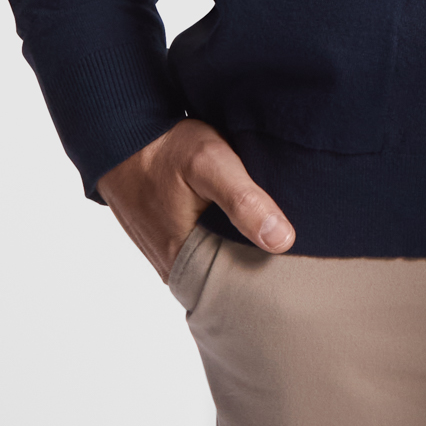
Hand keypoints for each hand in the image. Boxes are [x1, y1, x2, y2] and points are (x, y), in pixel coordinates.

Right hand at [97, 119, 294, 281]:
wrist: (122, 137)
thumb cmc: (166, 149)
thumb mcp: (210, 164)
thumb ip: (244, 201)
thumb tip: (282, 241)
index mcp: (184, 262)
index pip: (242, 288)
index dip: (273, 274)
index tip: (304, 258)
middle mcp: (176, 268)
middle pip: (232, 276)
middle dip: (262, 261)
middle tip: (298, 241)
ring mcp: (171, 257)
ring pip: (220, 262)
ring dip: (243, 247)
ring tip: (275, 228)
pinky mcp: (171, 242)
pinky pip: (207, 249)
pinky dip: (226, 237)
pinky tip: (246, 220)